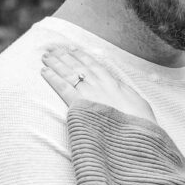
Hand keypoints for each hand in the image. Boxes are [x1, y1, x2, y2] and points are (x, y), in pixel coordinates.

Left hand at [41, 44, 155, 121]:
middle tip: (53, 48)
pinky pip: (63, 87)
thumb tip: (121, 90)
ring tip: (45, 56)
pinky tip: (44, 71)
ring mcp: (90, 93)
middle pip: (79, 66)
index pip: (95, 66)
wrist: (135, 135)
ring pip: (69, 73)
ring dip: (56, 63)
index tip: (73, 49)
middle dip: (65, 56)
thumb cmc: (141, 125)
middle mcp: (101, 84)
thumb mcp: (139, 105)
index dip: (82, 57)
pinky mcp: (80, 104)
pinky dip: (52, 78)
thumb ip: (127, 96)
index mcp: (115, 84)